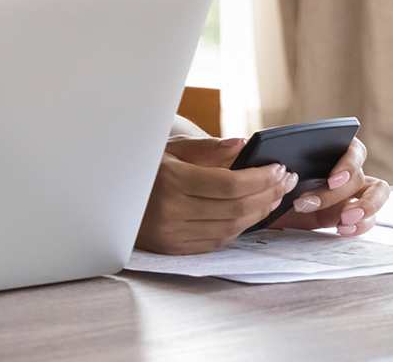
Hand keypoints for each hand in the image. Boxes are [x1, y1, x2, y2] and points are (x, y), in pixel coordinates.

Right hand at [136, 136, 297, 254]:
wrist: (106, 196)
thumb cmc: (139, 167)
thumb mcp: (166, 148)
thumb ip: (206, 148)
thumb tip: (242, 145)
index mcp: (170, 180)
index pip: (231, 184)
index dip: (261, 178)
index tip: (279, 169)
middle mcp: (171, 210)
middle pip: (237, 208)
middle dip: (268, 194)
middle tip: (285, 181)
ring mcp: (172, 232)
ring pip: (232, 227)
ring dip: (260, 212)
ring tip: (274, 196)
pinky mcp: (174, 247)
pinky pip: (218, 240)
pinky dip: (240, 226)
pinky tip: (250, 212)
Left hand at [269, 137, 390, 236]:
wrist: (264, 201)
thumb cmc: (266, 175)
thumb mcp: (259, 161)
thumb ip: (259, 151)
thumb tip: (245, 143)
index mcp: (329, 150)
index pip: (354, 150)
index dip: (348, 164)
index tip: (333, 179)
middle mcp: (345, 170)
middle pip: (360, 178)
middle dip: (342, 194)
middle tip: (327, 206)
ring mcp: (351, 192)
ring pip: (376, 196)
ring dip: (366, 208)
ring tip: (345, 221)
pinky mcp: (349, 213)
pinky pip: (367, 218)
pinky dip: (361, 225)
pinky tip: (343, 230)